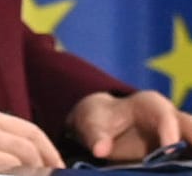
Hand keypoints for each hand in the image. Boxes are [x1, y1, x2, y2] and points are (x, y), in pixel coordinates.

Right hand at [0, 108, 62, 175]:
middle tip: (50, 175)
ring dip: (32, 173)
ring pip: (22, 162)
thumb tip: (36, 156)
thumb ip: (2, 139)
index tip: (58, 165)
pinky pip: (8, 171)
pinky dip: (17, 174)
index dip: (50, 150)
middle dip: (46, 166)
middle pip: (31, 149)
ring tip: (32, 175)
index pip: (31, 131)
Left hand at [68, 89, 191, 160]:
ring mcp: (178, 135)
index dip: (169, 132)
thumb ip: (96, 136)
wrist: (103, 126)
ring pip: (191, 139)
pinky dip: (187, 163)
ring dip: (191, 156)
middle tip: (191, 161)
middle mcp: (171, 117)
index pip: (164, 116)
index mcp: (149, 104)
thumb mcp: (92, 123)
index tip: (170, 151)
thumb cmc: (100, 120)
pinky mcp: (179, 151)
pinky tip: (184, 171)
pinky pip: (188, 156)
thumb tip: (100, 150)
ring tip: (188, 168)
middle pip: (189, 126)